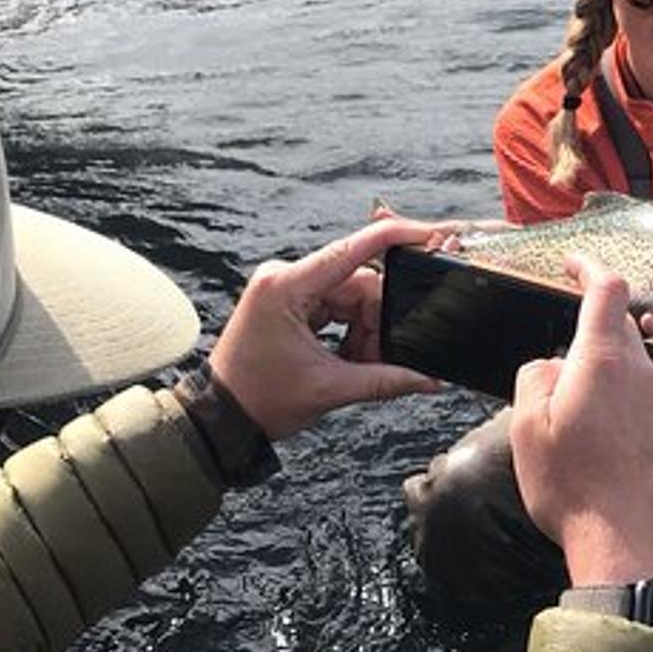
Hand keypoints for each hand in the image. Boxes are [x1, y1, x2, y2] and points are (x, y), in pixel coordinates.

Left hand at [209, 218, 442, 439]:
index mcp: (286, 286)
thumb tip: (428, 379)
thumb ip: (386, 380)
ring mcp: (286, 288)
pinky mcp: (289, 302)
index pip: (352, 250)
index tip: (426, 233)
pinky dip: (351, 333)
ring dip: (365, 331)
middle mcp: (284, 278)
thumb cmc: (258, 400)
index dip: (394, 237)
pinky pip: (336, 307)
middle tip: (383, 358)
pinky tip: (349, 359)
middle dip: (378, 321)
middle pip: (358, 283)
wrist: (223, 418)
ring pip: (351, 297)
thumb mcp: (330, 390)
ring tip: (360, 366)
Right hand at [510, 257, 652, 587]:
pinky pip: (650, 411)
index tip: (573, 266)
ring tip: (581, 432)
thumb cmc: (574, 488)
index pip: (607, 288)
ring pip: (635, 376)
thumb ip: (535, 378)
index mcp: (604, 362)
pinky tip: (609, 456)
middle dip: (591, 339)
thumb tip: (552, 366)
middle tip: (562, 373)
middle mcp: (645, 375)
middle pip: (620, 333)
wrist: (629, 547)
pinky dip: (628, 419)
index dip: (589, 267)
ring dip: (609, 387)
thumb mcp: (528, 429)